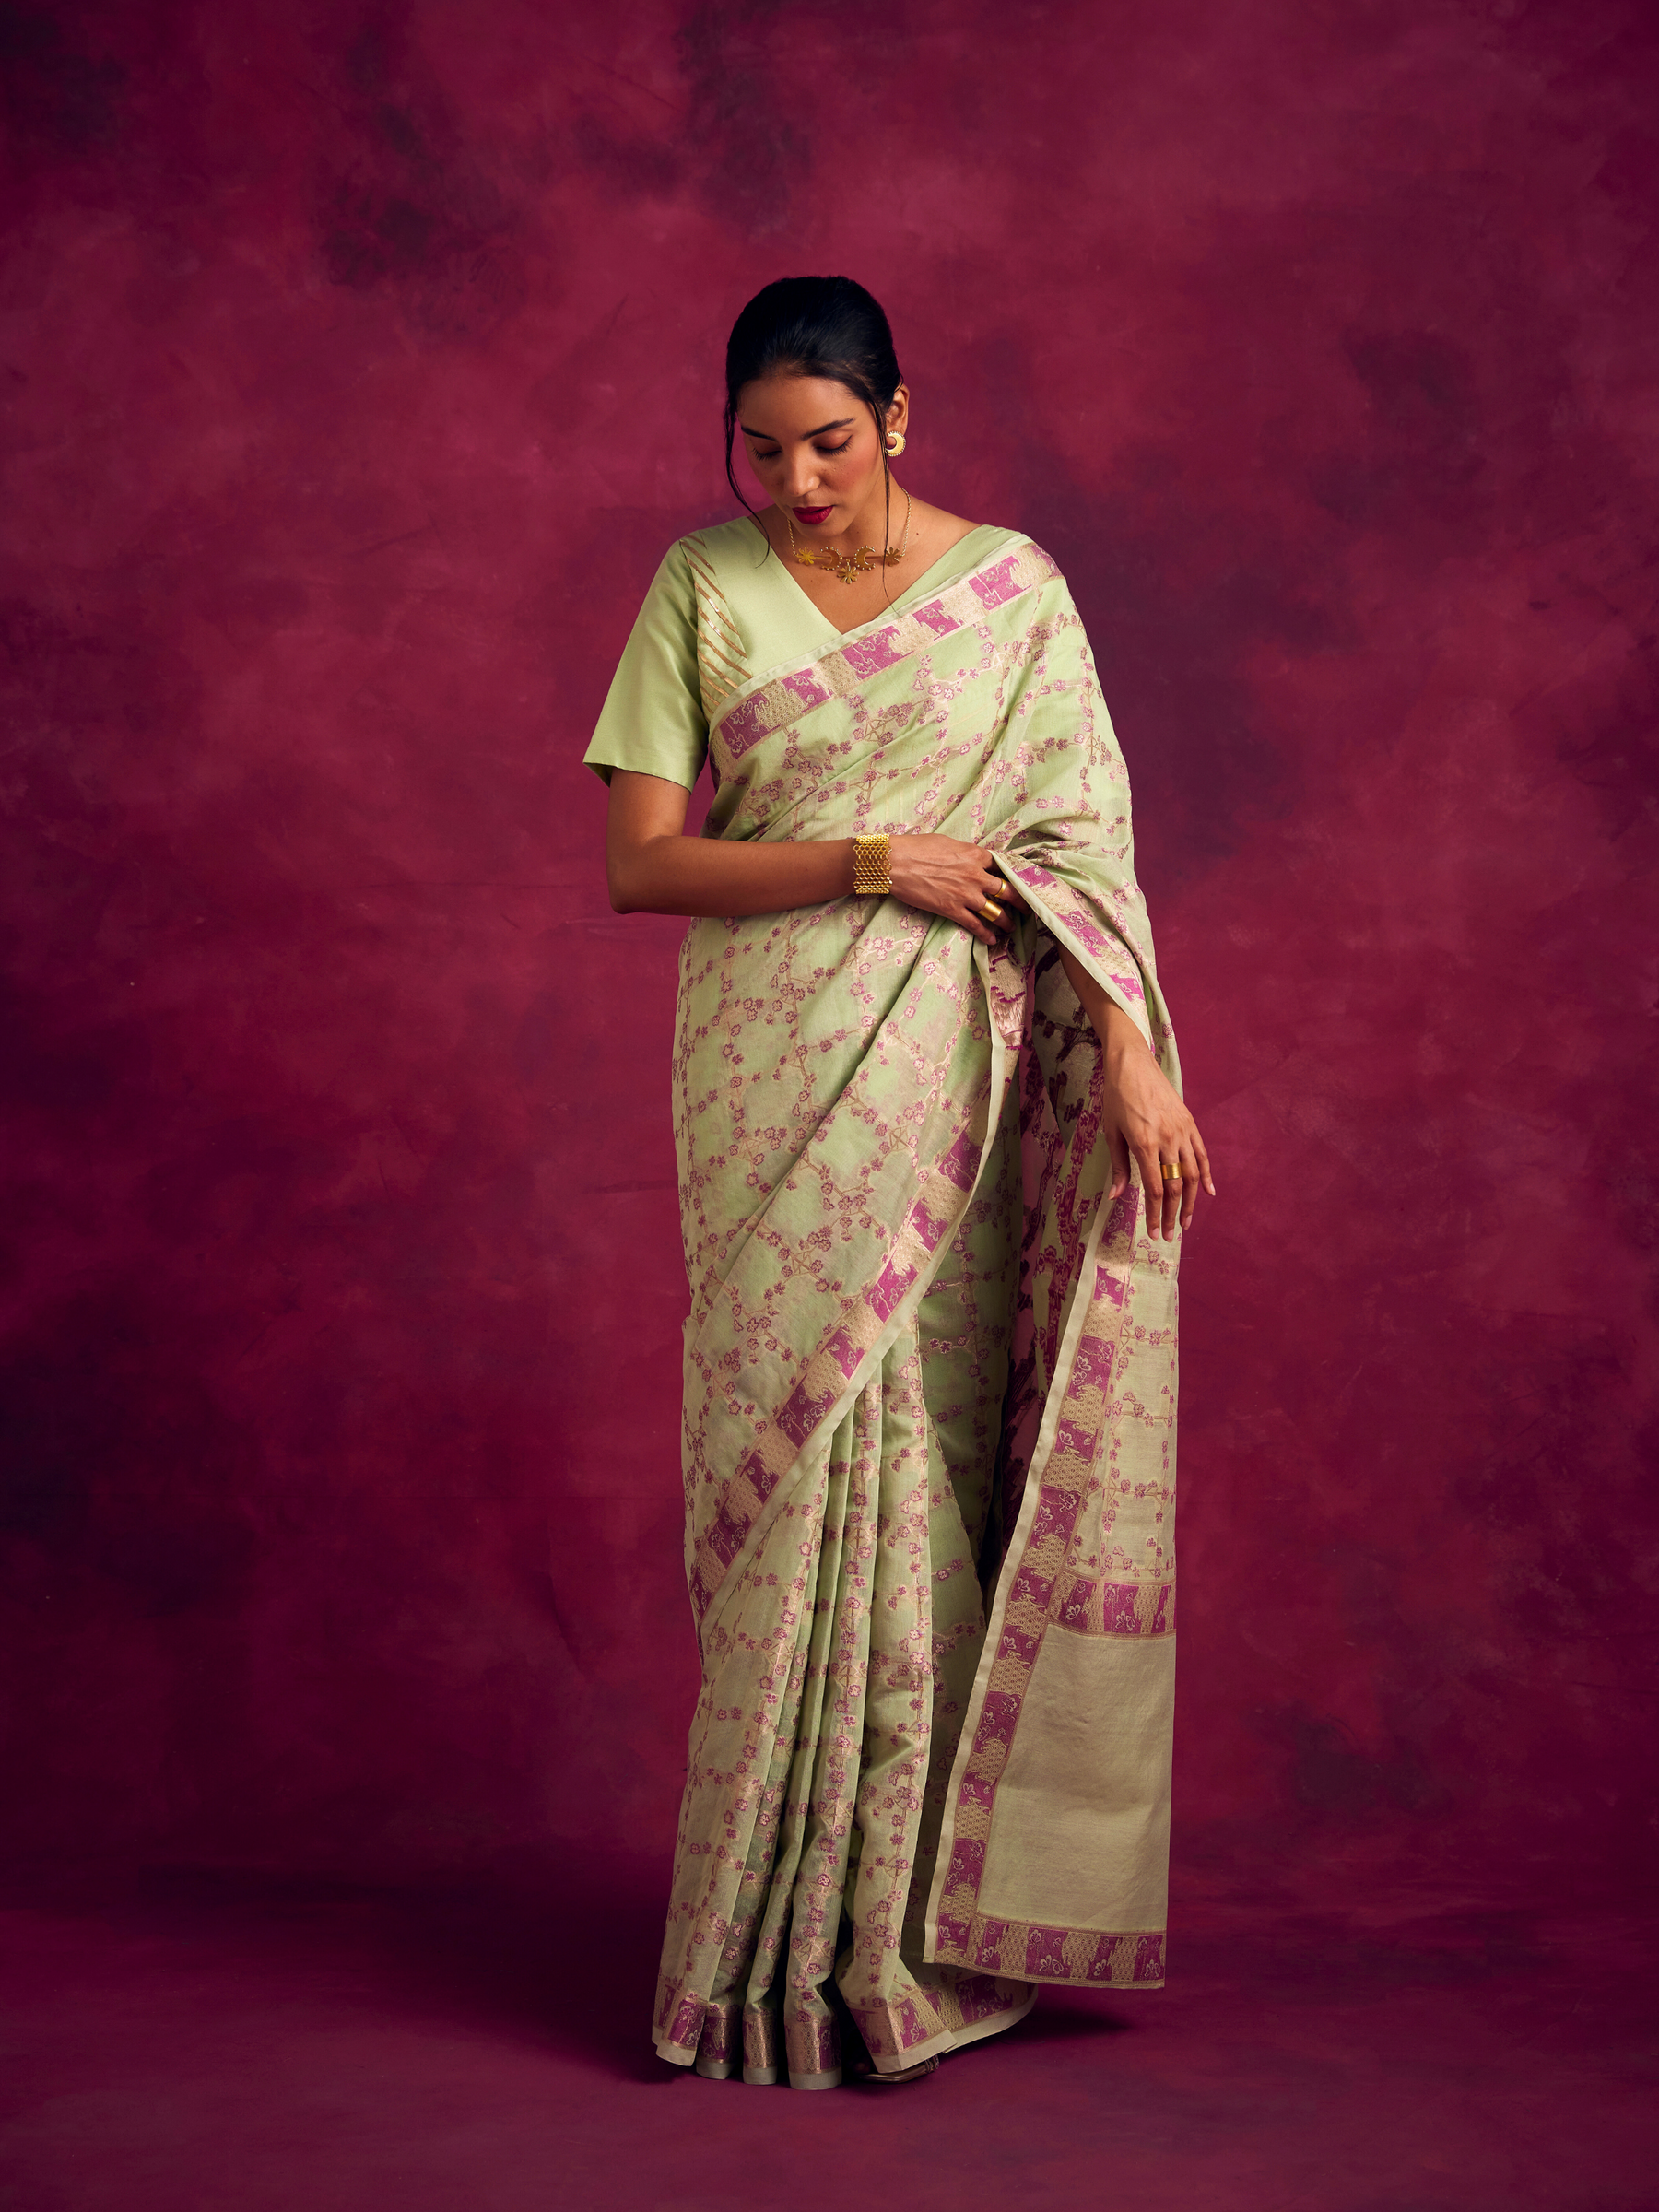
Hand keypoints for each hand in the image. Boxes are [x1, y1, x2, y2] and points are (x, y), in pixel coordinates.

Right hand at [888, 836, 1026, 946]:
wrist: (895, 863)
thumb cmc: (916, 847)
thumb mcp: (947, 842)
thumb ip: (964, 853)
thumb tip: (970, 859)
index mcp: (975, 855)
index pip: (1002, 866)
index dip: (1012, 875)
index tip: (1018, 882)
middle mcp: (976, 875)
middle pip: (1007, 890)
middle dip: (1019, 901)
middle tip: (1026, 908)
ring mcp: (966, 895)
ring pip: (995, 911)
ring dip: (1006, 921)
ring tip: (1010, 927)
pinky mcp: (952, 910)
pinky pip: (975, 925)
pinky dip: (986, 934)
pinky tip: (992, 939)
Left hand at [1094, 998, 1213, 1239]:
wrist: (1133, 1065)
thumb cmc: (1116, 1098)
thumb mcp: (1111, 1132)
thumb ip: (1119, 1166)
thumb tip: (1117, 1197)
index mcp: (1144, 1143)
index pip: (1154, 1188)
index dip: (1155, 1214)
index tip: (1153, 1232)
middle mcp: (1167, 1140)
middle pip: (1175, 1186)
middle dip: (1172, 1214)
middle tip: (1169, 1235)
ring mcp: (1182, 1131)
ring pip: (1191, 1174)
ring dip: (1190, 1201)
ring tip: (1185, 1221)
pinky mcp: (1190, 1123)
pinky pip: (1202, 1154)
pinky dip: (1206, 1175)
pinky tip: (1208, 1192)